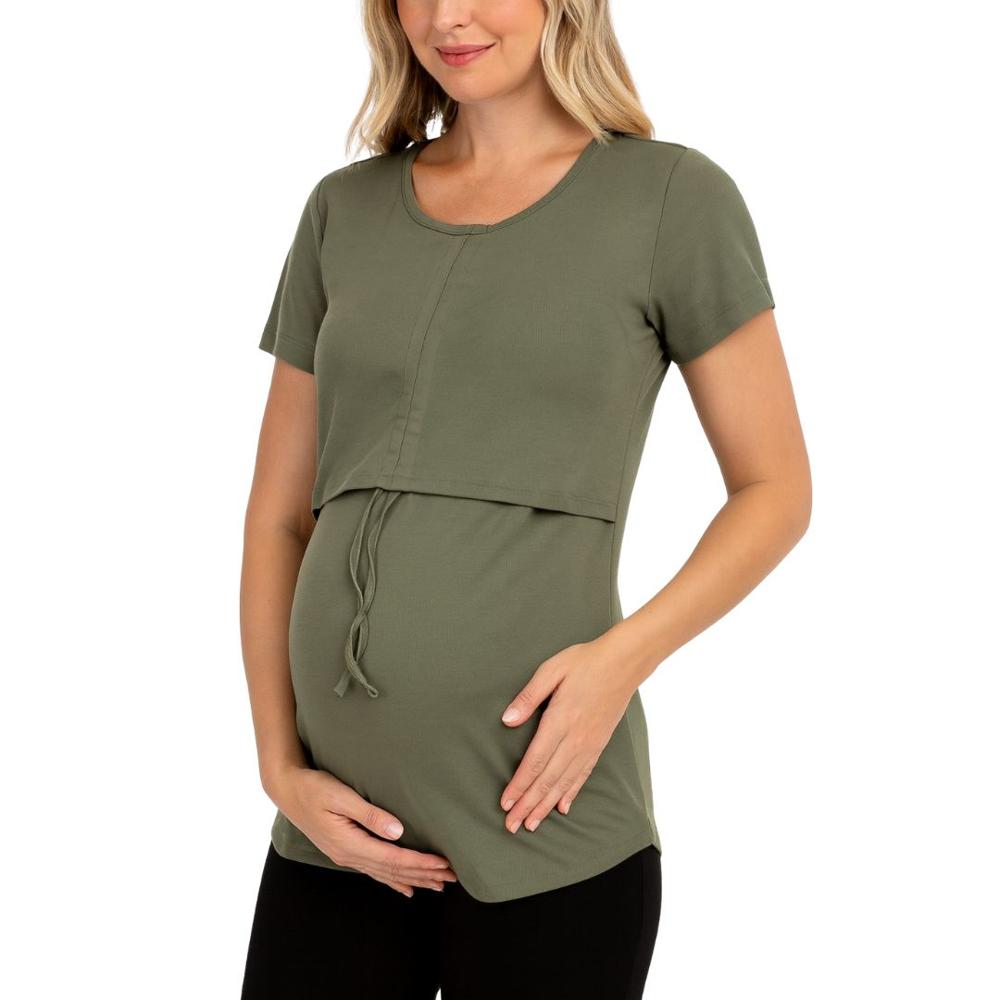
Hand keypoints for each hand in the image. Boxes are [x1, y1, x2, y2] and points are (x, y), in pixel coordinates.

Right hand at [265, 765, 457, 897]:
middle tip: (452, 877)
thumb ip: (369, 814)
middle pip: (393, 871)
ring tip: (438, 885)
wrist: (287, 789)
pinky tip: (406, 889)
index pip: (393, 859)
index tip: (444, 864)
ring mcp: (346, 856)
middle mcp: (349, 855)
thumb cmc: (314, 787)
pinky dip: (393, 881)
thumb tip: (398, 832)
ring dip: (413, 879)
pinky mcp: (344, 850)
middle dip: (424, 875)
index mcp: (349, 844)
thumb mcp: (340, 795)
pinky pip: (374, 871)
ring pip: (386, 874)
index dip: (420, 863)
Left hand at [498, 632, 640, 833]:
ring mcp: (589, 744)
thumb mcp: (551, 670)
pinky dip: (570, 793)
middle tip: (511, 826)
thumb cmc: (584, 662)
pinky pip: (583, 775)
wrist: (624, 663)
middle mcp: (575, 739)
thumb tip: (507, 720)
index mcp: (560, 720)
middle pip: (548, 779)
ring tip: (531, 824)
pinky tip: (562, 807)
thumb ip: (529, 697)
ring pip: (564, 783)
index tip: (505, 803)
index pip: (535, 761)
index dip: (519, 785)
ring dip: (546, 805)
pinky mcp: (599, 744)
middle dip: (528, 804)